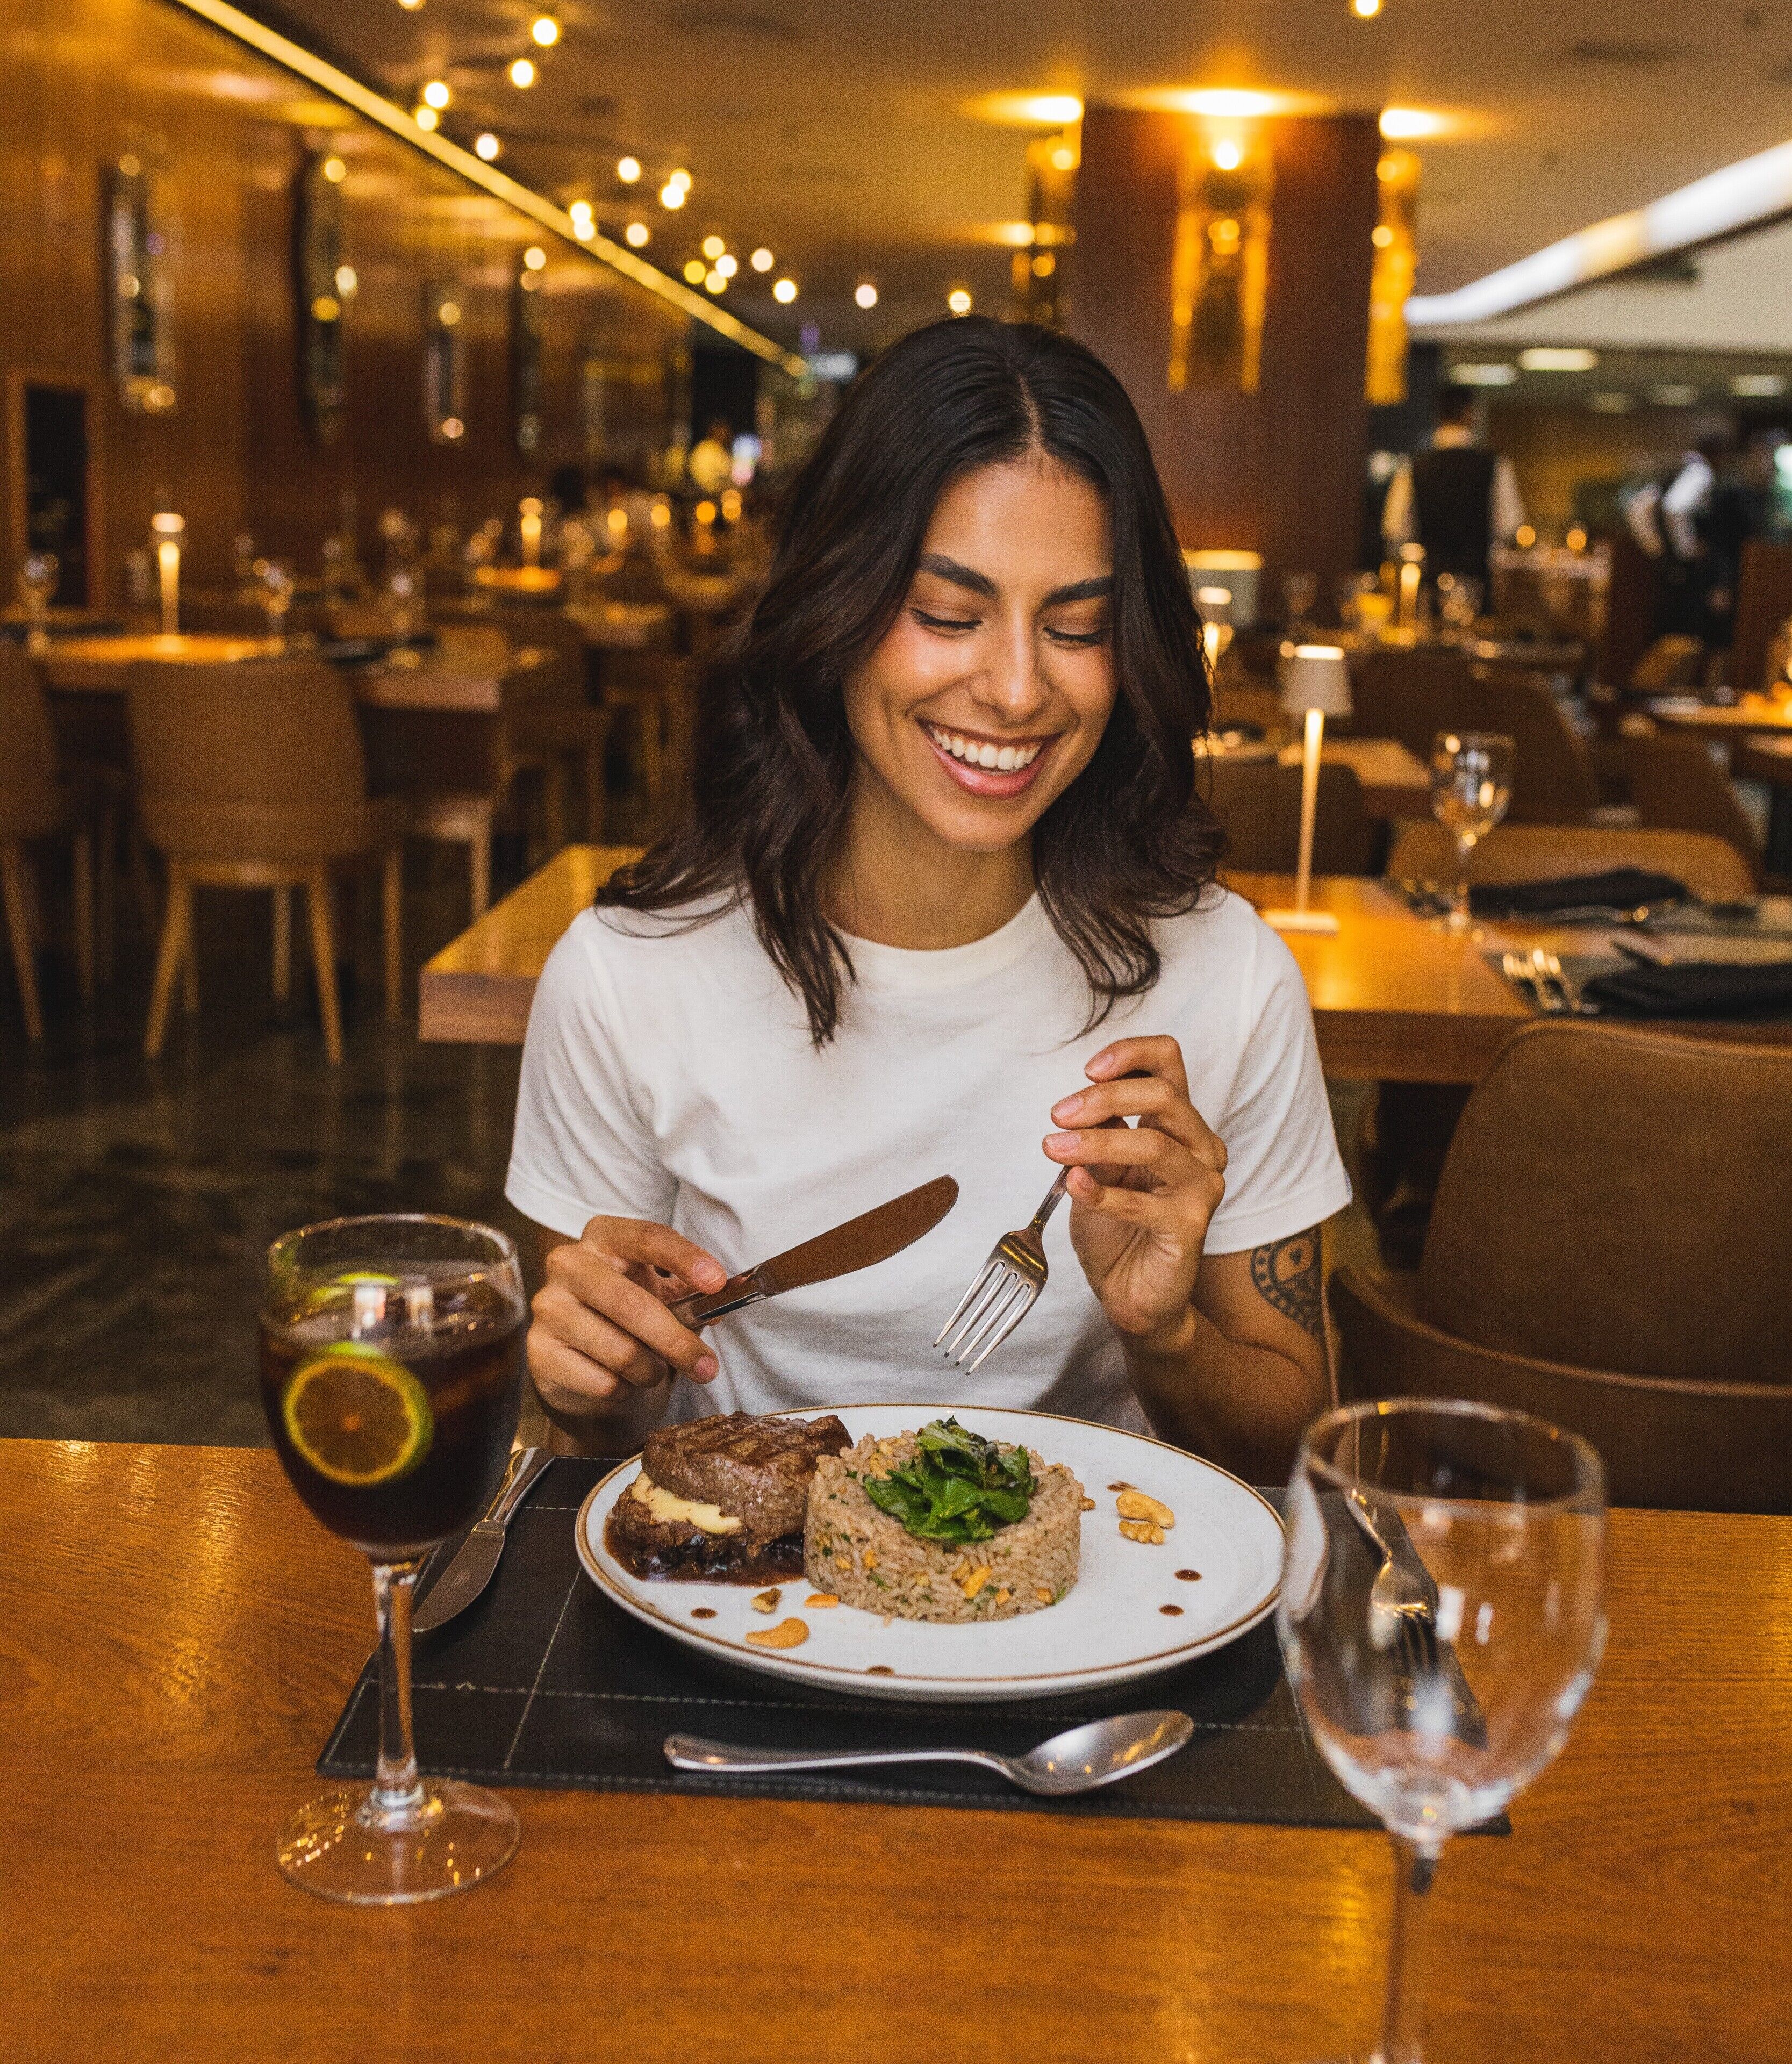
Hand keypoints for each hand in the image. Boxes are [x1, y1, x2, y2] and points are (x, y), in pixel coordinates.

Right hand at [528, 1215, 727, 1418]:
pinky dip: (624, 1390)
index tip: (718, 1283)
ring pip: (620, 1352)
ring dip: (651, 1371)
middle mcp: (568, 1264)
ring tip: (653, 1371)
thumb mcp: (662, 1295)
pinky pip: (602, 1382)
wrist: (579, 1362)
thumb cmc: (628, 1317)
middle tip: (707, 1366)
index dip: (685, 1258)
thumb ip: (693, 1294)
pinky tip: (618, 1381)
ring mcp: (549, 1308)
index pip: (647, 1238)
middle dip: (677, 1341)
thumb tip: (726, 1300)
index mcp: (604, 1237)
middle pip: (631, 1304)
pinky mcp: (540, 1352)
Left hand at [1043, 1036, 1226, 1349]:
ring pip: (1155, 1146)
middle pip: (1164, 1097)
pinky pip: (1143, 1203)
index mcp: (1179, 1125)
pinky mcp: (1191, 1227)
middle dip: (1105, 1098)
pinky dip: (1101, 1193)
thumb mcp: (1096, 1169)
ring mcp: (1202, 1188)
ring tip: (1055, 1148)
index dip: (1132, 1054)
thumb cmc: (1116, 1227)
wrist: (1130, 1292)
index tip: (1088, 1068)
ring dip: (1097, 1142)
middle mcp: (1201, 1149)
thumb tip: (1084, 1104)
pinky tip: (1073, 1185)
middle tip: (1058, 1115)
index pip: (1170, 1065)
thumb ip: (1099, 1133)